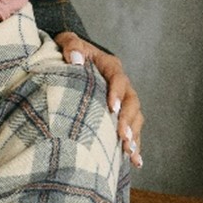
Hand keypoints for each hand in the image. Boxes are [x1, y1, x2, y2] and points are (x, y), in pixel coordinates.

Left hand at [54, 33, 144, 167]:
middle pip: (132, 102)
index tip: (112, 109)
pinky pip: (131, 129)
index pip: (118, 79)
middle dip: (128, 120)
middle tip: (123, 136)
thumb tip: (75, 61)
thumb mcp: (66, 41)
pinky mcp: (119, 114)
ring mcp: (122, 100)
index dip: (117, 93)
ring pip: (135, 118)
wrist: (68, 58)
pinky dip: (134, 145)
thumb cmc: (66, 50)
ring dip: (134, 135)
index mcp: (110, 66)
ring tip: (130, 152)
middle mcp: (121, 83)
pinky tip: (135, 161)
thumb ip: (70, 46)